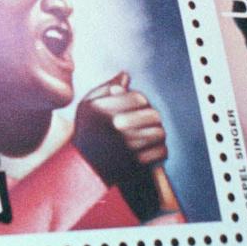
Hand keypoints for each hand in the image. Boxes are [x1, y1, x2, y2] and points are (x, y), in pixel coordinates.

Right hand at [73, 71, 168, 219]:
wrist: (84, 169)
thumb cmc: (87, 133)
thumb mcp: (87, 107)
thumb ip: (105, 88)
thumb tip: (125, 76)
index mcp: (102, 109)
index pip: (139, 98)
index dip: (140, 103)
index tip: (135, 111)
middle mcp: (114, 125)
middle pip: (153, 114)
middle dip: (150, 118)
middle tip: (144, 124)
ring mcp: (126, 145)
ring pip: (160, 132)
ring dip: (156, 134)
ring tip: (148, 136)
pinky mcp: (136, 163)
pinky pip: (162, 151)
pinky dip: (159, 151)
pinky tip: (149, 150)